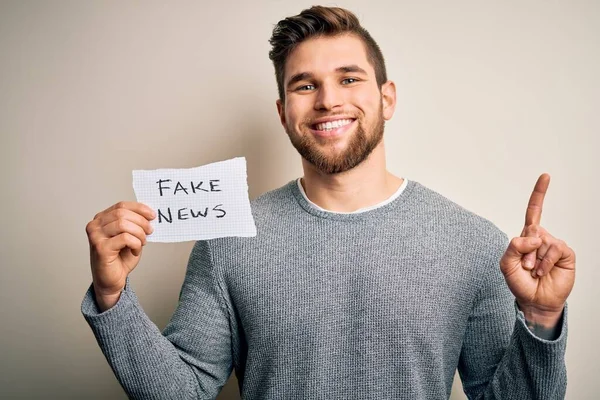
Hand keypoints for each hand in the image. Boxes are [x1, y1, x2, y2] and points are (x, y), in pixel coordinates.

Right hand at [85, 201, 154, 310]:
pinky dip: (135, 244)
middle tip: (150, 231)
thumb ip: (135, 224)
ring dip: (139, 233)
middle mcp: (95, 226)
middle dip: (141, 221)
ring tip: (142, 242)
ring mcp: (95, 236)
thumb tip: (149, 214)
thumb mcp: (130, 236)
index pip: (121, 206)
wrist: (111, 281)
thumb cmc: (120, 259)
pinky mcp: (100, 248)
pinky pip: (125, 238)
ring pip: (123, 224)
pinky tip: (135, 251)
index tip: (152, 215)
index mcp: (101, 219)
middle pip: (122, 213)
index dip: (139, 208)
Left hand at [500, 174, 575, 325]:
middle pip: (531, 229)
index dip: (539, 194)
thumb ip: (513, 246)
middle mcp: (541, 237)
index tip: (546, 176)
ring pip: (541, 241)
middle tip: (526, 268)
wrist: (535, 301)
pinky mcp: (565, 254)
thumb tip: (534, 235)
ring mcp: (554, 245)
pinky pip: (553, 249)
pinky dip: (545, 263)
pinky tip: (543, 272)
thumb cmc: (520, 282)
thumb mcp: (506, 264)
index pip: (534, 211)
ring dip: (534, 260)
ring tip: (534, 272)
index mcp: (526, 237)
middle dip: (525, 251)